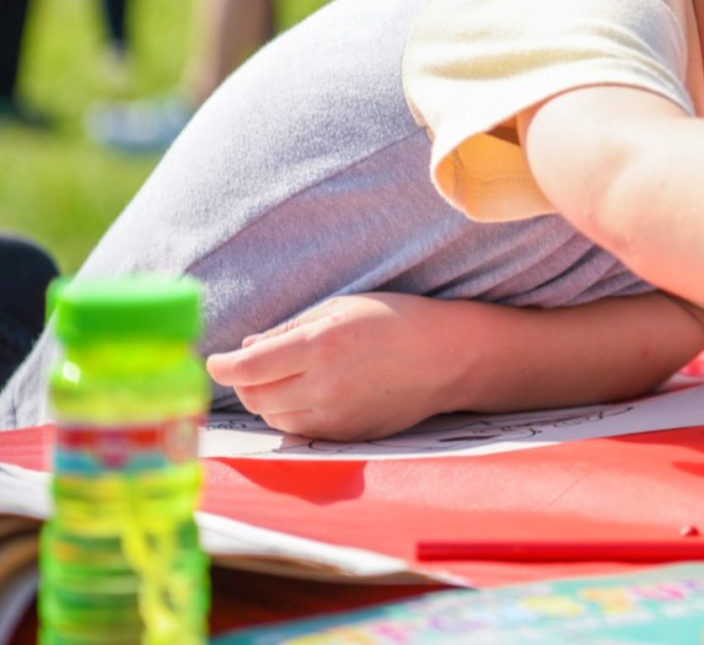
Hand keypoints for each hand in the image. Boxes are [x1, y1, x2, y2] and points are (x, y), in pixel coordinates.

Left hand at [205, 293, 466, 440]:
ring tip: (281, 378)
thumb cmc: (395, 320)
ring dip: (265, 399)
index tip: (216, 360)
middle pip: (254, 397)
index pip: (248, 368)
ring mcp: (336, 416)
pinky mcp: (346, 435)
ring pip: (273, 417)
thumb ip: (288, 330)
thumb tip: (245, 350)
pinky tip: (306, 393)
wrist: (448, 357)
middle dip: (243, 381)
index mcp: (321, 347)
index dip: (222, 365)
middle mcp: (324, 387)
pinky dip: (290, 413)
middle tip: (250, 365)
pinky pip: (299, 429)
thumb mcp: (341, 308)